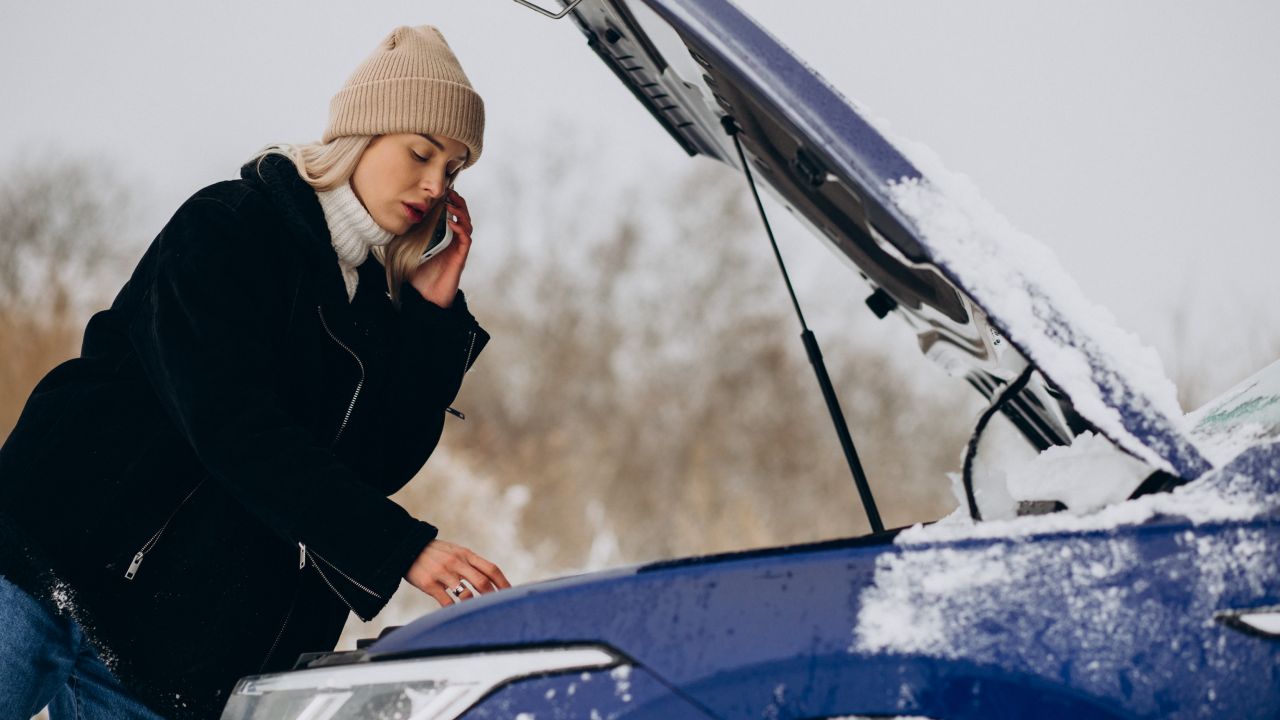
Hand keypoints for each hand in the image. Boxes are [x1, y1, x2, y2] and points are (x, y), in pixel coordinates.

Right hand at [404, 538, 509, 605]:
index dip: (503, 583)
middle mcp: (456, 562)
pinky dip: (454, 611)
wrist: (406, 547)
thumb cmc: (435, 553)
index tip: (511, 595)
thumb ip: (472, 564)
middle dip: (493, 597)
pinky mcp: (429, 584)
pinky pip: (446, 602)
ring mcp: (443, 573)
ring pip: (465, 594)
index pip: (491, 569)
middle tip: (499, 609)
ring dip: (474, 606)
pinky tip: (457, 615)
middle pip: (482, 582)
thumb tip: (491, 580)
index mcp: (466, 554)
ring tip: (479, 614)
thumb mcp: (456, 552)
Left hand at [409, 190, 472, 307]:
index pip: (450, 215)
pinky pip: (466, 239)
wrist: (425, 298)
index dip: (449, 202)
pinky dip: (461, 228)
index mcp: (442, 237)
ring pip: (467, 225)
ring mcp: (457, 249)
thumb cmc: (418, 276)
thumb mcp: (406, 251)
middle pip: (462, 216)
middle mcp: (452, 241)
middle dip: (458, 203)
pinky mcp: (460, 257)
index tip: (442, 191)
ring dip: (461, 212)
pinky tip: (452, 223)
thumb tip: (389, 224)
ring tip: (451, 205)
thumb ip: (403, 238)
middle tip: (450, 192)